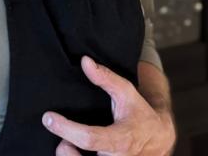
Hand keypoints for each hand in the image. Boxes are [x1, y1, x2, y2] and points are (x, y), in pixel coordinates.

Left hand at [42, 56, 175, 155]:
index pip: (90, 139)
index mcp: (122, 139)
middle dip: (65, 150)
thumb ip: (106, 77)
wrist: (159, 138)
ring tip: (68, 146)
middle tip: (61, 139)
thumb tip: (85, 61)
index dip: (66, 129)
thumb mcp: (127, 92)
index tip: (48, 118)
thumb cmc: (140, 114)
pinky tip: (77, 152)